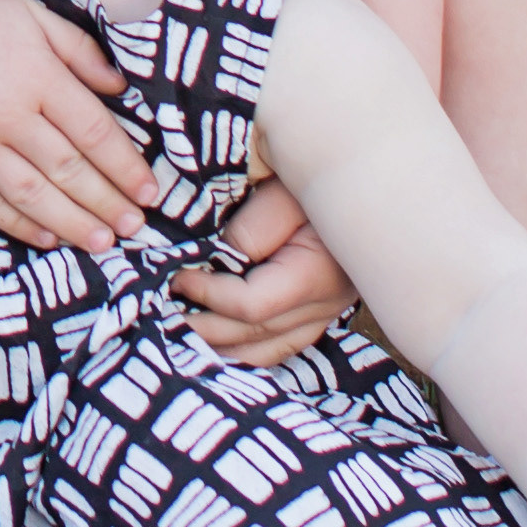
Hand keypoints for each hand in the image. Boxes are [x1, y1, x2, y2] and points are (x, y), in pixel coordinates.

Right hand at [0, 0, 148, 252]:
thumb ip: (80, 51)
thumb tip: (122, 90)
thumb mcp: (33, 16)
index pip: (93, 132)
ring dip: (71, 223)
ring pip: (31, 194)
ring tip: (102, 242)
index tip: (149, 192)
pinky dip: (19, 224)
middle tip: (136, 227)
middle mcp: (5, 112)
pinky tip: (47, 237)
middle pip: (68, 169)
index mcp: (36, 75)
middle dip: (107, 203)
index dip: (126, 167)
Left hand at [172, 169, 355, 363]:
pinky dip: (244, 348)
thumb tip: (221, 258)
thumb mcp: (286, 189)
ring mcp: (326, 313)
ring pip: (267, 351)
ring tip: (178, 333)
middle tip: (160, 313)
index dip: (208, 295)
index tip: (176, 276)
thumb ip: (254, 227)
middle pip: (256, 335)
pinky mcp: (321, 312)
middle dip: (203, 328)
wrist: (366, 182)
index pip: (253, 305)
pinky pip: (280, 346)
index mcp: (318, 273)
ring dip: (220, 347)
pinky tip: (214, 341)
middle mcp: (326, 304)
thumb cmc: (321, 175)